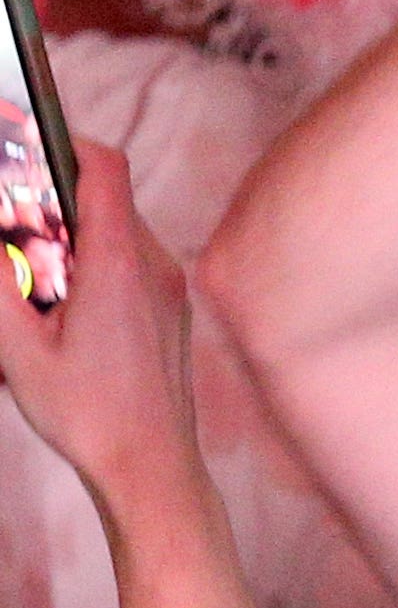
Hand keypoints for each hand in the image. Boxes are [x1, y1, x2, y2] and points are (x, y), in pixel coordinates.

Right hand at [0, 140, 199, 501]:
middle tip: (12, 227)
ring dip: (71, 237)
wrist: (152, 466)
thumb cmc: (87, 413)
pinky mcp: (172, 309)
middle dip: (52, 201)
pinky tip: (62, 304)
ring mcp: (170, 287)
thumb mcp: (15, 345)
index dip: (62, 142)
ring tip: (34, 278)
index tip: (24, 141)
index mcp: (120, 263)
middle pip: (105, 198)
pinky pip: (132, 263)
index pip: (102, 167)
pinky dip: (93, 263)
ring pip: (118, 232)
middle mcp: (155, 266)